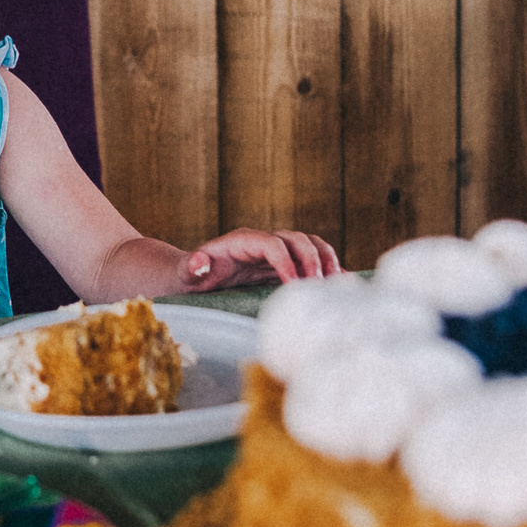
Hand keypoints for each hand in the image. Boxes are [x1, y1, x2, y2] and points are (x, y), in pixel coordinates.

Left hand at [180, 228, 340, 291]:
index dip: (285, 261)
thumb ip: (192, 267)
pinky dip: (326, 268)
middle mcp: (261, 242)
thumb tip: (198, 261)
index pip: (271, 243)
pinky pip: (309, 260)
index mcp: (241, 242)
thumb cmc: (189, 278)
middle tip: (319, 286)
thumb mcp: (186, 274)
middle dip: (311, 259)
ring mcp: (273, 252)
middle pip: (295, 239)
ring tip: (335, 283)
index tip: (293, 283)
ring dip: (325, 260)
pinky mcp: (281, 265)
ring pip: (308, 245)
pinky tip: (340, 283)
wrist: (193, 278)